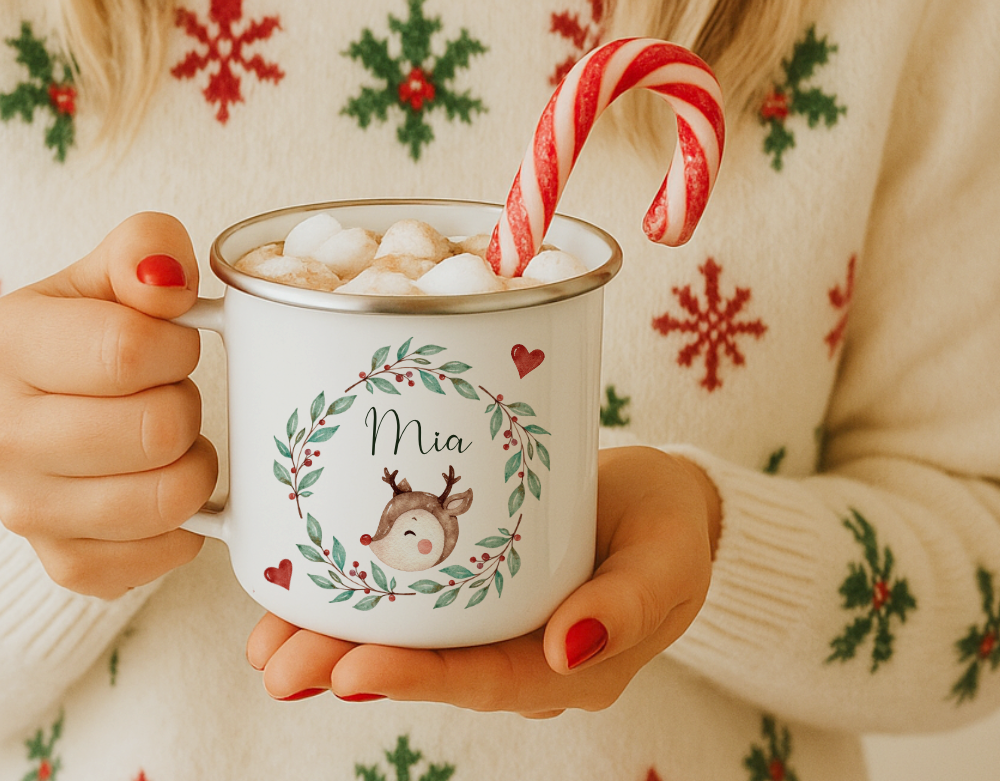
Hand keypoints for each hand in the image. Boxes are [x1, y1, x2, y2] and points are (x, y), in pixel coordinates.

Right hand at [0, 212, 217, 598]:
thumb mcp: (104, 275)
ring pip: (169, 498)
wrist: (32, 401)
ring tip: (166, 437)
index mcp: (12, 348)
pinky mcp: (66, 559)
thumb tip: (169, 276)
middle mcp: (6, 437)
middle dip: (185, 403)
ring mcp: (29, 509)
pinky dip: (184, 522)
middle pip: (158, 429)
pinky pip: (162, 553)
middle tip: (166, 391)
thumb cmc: (79, 334)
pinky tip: (160, 482)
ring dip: (191, 462)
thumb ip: (143, 249)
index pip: (128, 352)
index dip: (176, 344)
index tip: (173, 341)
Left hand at [246, 445, 720, 715]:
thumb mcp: (669, 558)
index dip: (419, 677)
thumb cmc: (667, 525)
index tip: (353, 669)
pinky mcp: (474, 584)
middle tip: (280, 664)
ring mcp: (494, 620)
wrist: (656, 499)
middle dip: (351, 667)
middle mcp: (522, 653)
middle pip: (432, 669)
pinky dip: (357, 601)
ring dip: (335, 642)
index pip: (488, 678)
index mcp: (572, 662)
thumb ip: (631, 603)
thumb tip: (569, 650)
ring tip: (268, 643)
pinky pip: (414, 601)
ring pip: (410, 640)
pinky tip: (303, 596)